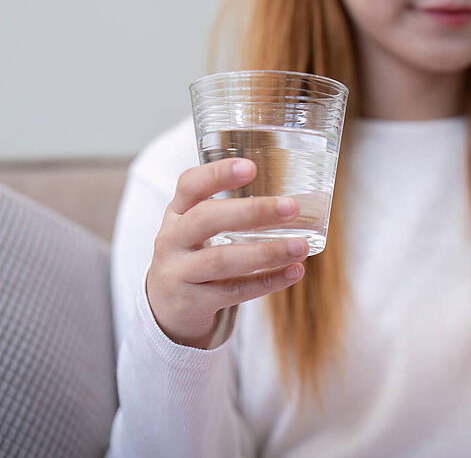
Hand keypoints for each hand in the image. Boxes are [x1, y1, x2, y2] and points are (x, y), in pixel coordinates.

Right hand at [146, 158, 308, 348]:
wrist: (166, 307)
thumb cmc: (194, 255)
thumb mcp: (198, 228)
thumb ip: (232, 212)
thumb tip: (293, 200)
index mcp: (178, 213)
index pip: (190, 185)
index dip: (217, 174)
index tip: (251, 167)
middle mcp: (172, 239)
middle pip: (206, 219)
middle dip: (252, 212)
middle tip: (291, 207)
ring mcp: (178, 272)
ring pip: (221, 260)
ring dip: (266, 252)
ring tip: (301, 246)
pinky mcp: (192, 302)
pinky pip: (233, 291)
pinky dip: (268, 282)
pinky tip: (294, 272)